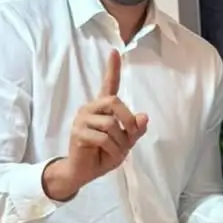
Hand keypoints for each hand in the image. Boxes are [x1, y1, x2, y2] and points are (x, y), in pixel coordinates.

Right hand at [43, 50, 147, 200]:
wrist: (85, 171)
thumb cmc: (104, 154)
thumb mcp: (125, 142)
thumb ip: (135, 130)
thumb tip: (144, 116)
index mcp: (102, 108)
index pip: (108, 84)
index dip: (112, 69)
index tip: (115, 51)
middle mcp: (90, 109)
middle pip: (114, 102)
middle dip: (128, 119)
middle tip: (131, 135)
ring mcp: (82, 120)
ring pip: (111, 124)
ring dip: (121, 142)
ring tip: (117, 151)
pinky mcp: (78, 133)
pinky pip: (104, 138)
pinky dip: (114, 150)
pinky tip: (109, 155)